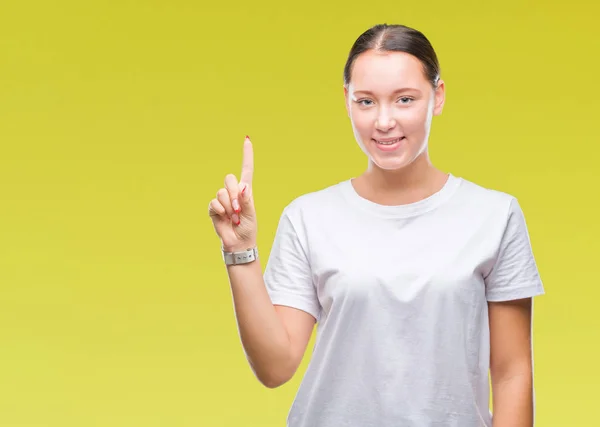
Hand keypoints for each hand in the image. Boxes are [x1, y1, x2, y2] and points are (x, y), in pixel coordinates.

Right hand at [208, 136, 256, 251]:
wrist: (239, 243)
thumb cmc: (248, 229)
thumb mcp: (251, 214)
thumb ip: (247, 201)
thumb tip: (243, 187)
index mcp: (246, 192)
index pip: (246, 170)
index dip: (247, 155)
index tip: (246, 140)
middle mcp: (233, 193)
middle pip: (229, 178)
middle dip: (234, 193)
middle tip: (238, 209)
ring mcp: (222, 200)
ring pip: (221, 192)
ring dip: (229, 205)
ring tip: (234, 217)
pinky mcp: (213, 208)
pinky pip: (214, 202)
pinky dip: (220, 210)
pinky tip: (225, 218)